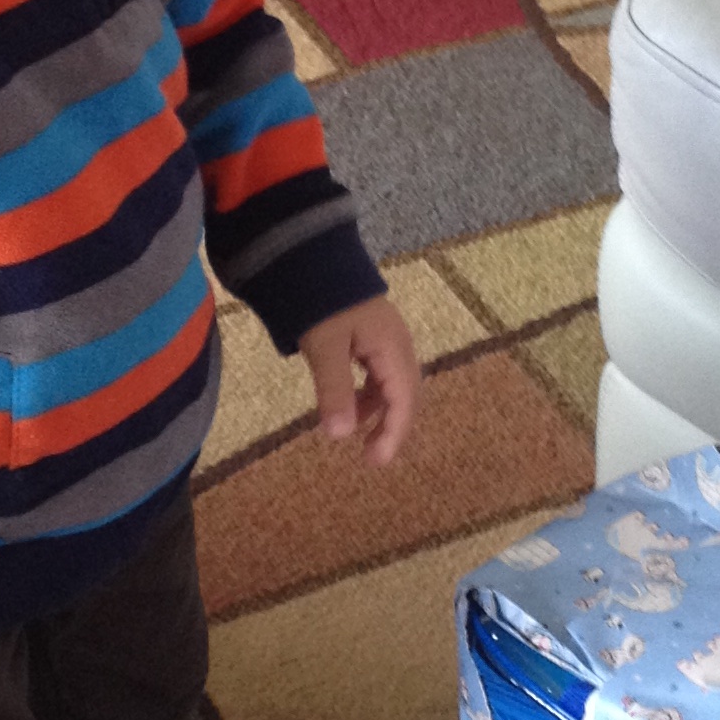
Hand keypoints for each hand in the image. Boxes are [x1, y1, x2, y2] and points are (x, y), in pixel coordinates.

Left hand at [299, 294, 419, 467]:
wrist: (313, 257)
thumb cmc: (322, 301)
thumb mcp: (325, 347)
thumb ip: (334, 390)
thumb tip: (339, 436)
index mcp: (392, 348)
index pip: (404, 400)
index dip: (394, 433)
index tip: (376, 461)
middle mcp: (398, 346)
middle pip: (406, 395)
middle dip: (391, 427)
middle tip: (370, 457)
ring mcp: (387, 341)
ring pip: (392, 386)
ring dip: (377, 411)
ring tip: (352, 431)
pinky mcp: (373, 337)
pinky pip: (379, 374)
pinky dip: (368, 395)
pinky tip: (348, 403)